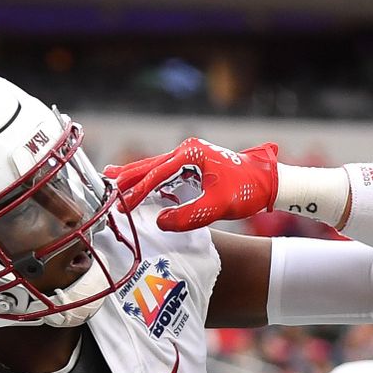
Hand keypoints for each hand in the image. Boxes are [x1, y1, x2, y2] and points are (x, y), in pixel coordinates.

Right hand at [107, 139, 278, 231]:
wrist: (269, 182)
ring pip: (155, 166)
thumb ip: (188, 216)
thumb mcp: (218, 206)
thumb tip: (159, 222)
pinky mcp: (193, 164)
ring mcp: (190, 155)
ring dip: (135, 175)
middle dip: (127, 178)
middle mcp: (187, 150)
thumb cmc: (247, 192)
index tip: (121, 205)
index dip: (137, 192)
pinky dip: (150, 177)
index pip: (156, 175)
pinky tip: (138, 181)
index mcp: (190, 155)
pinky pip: (165, 171)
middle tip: (103, 186)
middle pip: (150, 165)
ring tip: (111, 178)